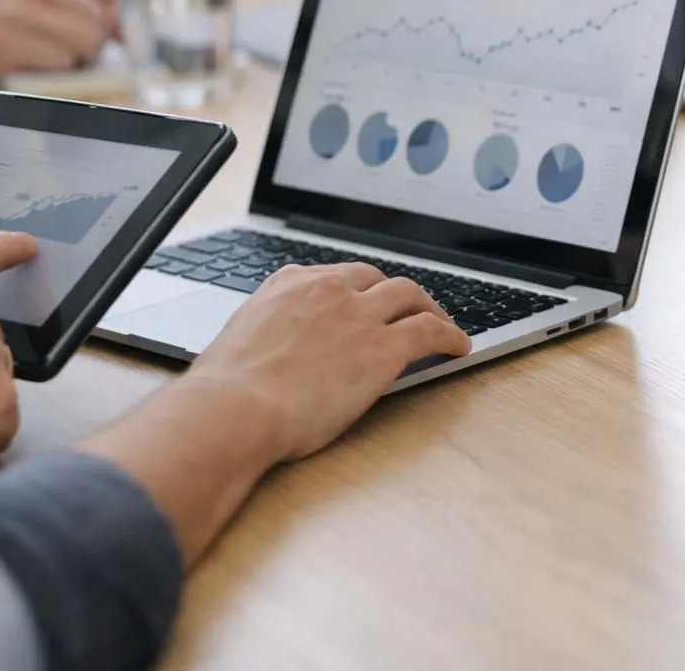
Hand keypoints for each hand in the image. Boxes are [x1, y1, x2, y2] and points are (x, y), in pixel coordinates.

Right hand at [0, 0, 118, 78]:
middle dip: (97, 43)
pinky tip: (41, 63)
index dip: (119, 21)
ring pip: (78, 50)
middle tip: (85, 47)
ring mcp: (11, 21)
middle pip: (96, 28)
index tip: (121, 33)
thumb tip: (125, 7)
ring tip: (61, 54)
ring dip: (78, 59)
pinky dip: (56, 70)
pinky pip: (52, 68)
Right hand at [77, 263, 471, 566]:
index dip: (358, 289)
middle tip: (409, 309)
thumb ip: (267, 333)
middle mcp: (327, 288)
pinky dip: (449, 335)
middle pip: (377, 279)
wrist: (233, 410)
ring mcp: (358, 315)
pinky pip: (430, 331)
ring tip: (441, 323)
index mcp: (289, 283)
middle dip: (396, 293)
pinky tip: (458, 346)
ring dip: (429, 307)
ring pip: (410, 296)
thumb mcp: (241, 342)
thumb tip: (272, 352)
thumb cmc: (226, 393)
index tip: (365, 301)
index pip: (336, 275)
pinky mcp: (384, 347)